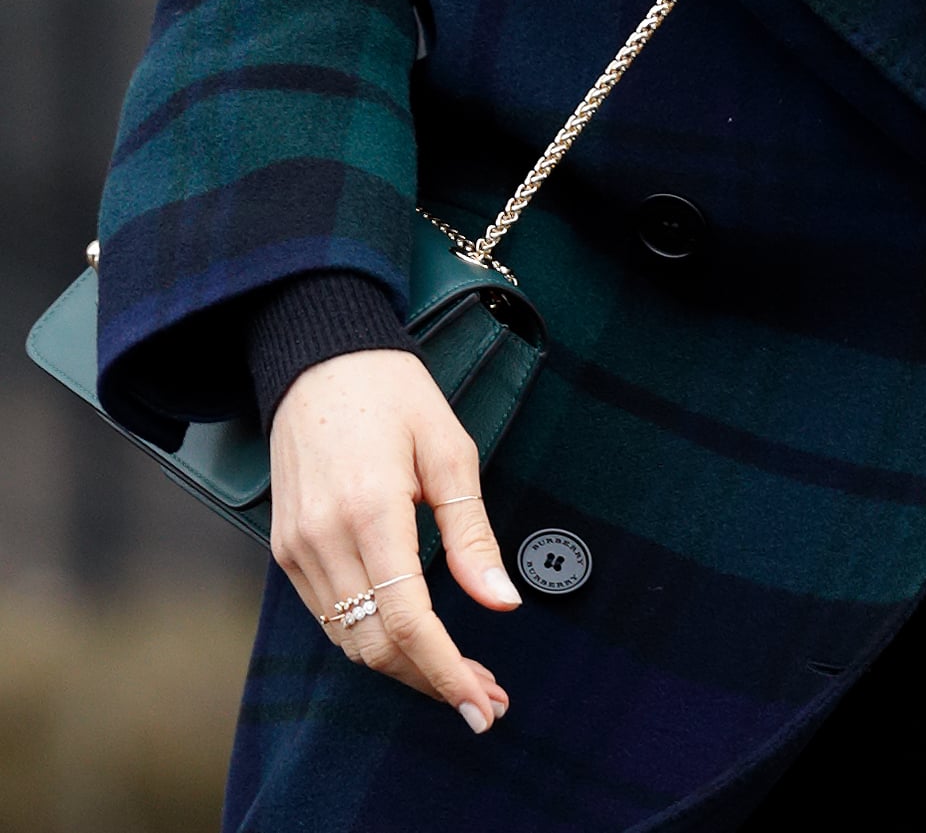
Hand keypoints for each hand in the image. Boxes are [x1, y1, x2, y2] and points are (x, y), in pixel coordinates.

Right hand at [269, 348, 518, 730]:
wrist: (319, 356)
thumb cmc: (392, 392)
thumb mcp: (449, 449)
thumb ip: (472, 533)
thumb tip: (502, 603)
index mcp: (370, 510)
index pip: (407, 622)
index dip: (447, 672)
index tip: (483, 705)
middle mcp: (324, 539)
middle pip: (376, 646)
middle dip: (432, 681)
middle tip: (486, 695)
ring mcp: (296, 548)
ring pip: (350, 641)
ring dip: (405, 668)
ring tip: (461, 673)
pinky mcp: (286, 550)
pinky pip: (330, 616)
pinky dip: (372, 638)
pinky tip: (412, 638)